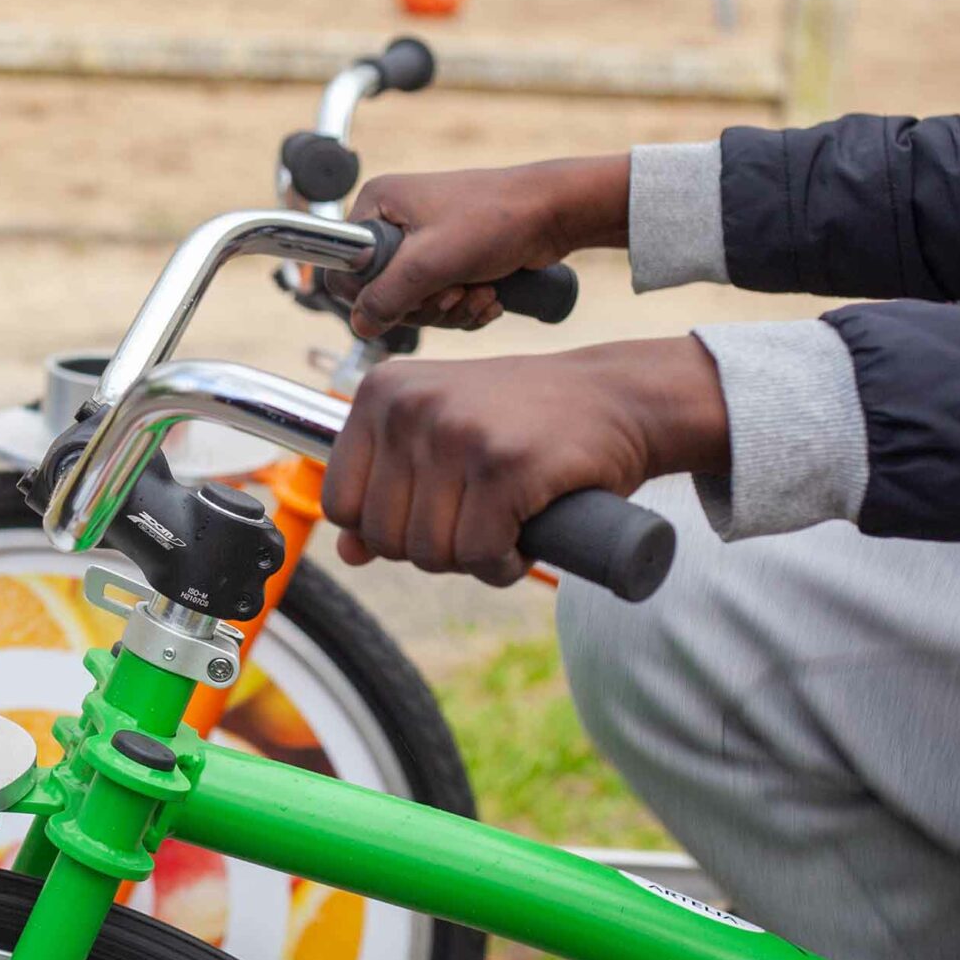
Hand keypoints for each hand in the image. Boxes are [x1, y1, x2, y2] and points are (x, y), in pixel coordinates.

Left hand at [322, 339, 728, 586]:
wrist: (618, 397)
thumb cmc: (525, 421)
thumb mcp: (442, 438)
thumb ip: (389, 486)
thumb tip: (346, 552)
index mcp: (381, 393)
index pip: (341, 502)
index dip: (385, 530)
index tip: (433, 515)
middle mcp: (410, 406)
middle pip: (383, 537)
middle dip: (432, 549)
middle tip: (477, 522)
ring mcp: (457, 432)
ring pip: (429, 552)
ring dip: (470, 560)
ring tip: (503, 524)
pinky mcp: (505, 465)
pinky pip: (479, 556)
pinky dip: (503, 566)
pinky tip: (523, 540)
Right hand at [338, 156, 631, 339]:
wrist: (555, 212)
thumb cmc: (496, 219)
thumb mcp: (431, 262)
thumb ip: (386, 296)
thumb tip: (359, 325)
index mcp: (379, 206)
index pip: (347, 268)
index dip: (375, 296)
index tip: (411, 298)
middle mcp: (396, 222)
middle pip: (384, 293)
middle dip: (427, 305)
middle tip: (455, 293)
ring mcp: (424, 242)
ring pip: (416, 303)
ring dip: (452, 309)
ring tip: (481, 292)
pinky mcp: (450, 259)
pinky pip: (441, 301)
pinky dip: (466, 307)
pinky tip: (490, 295)